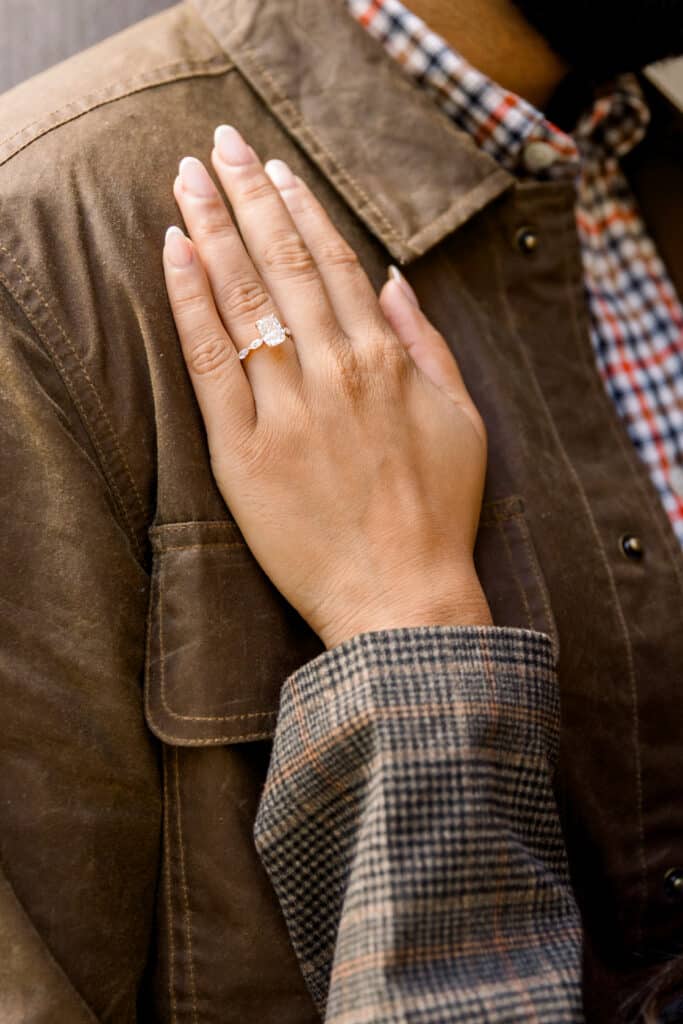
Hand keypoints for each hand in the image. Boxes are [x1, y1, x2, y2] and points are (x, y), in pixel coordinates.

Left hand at [163, 125, 492, 649]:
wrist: (402, 598)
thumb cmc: (437, 513)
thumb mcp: (461, 420)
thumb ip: (428, 343)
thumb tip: (391, 281)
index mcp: (386, 361)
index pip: (331, 262)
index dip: (297, 208)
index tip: (271, 168)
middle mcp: (336, 371)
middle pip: (281, 263)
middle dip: (246, 195)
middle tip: (218, 145)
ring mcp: (287, 410)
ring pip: (244, 299)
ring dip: (212, 229)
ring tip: (187, 178)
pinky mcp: (244, 453)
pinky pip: (211, 363)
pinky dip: (191, 302)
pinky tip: (174, 252)